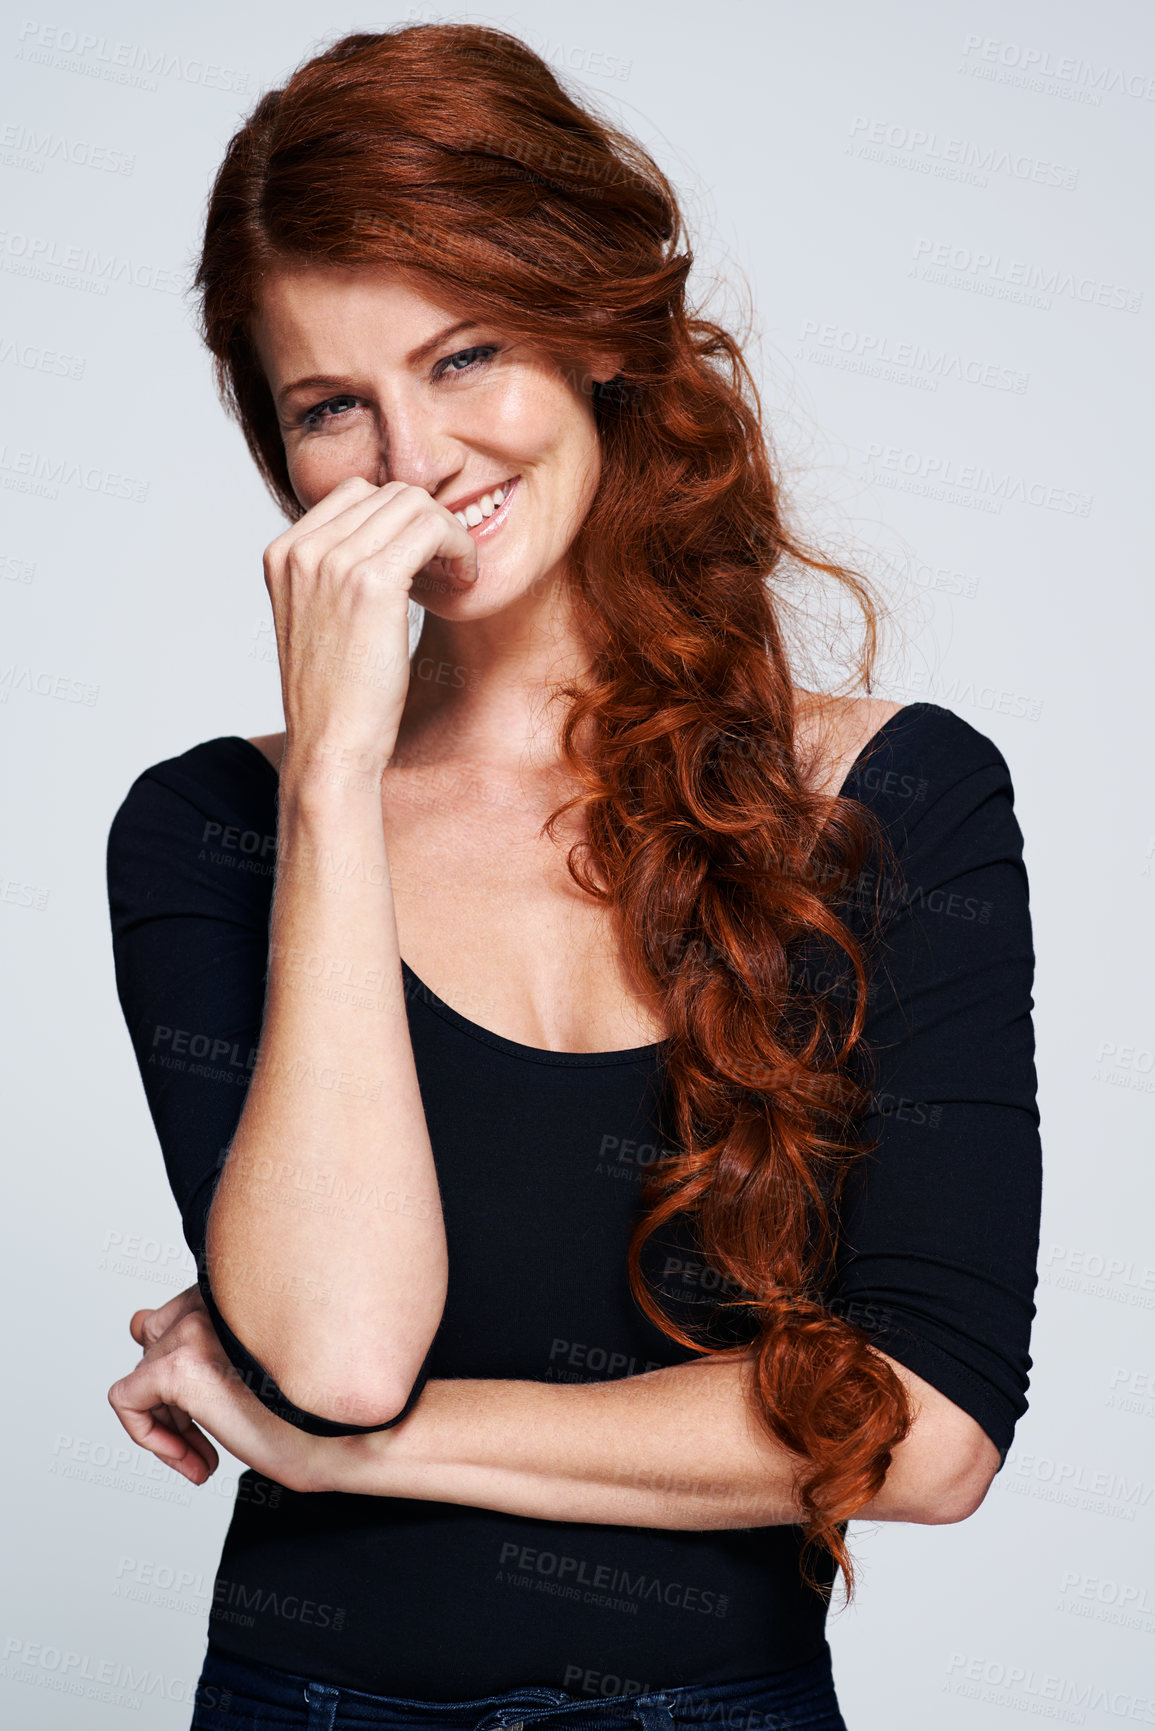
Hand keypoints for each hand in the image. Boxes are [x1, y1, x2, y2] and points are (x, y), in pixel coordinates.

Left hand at [107, 1284, 326, 1494]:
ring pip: (139, 1378)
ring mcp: (195, 1329)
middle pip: (151, 1348)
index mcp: (233, 1291)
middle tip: (205, 1437)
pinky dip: (145, 1434)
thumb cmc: (310, 1409)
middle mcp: (213, 1298)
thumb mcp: (244, 1364)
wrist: (344, 1439)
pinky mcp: (180, 1367)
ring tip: (204, 1456)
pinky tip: (191, 1457)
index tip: (211, 1412)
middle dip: (171, 1399)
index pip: (169, 1320)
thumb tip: (136, 1321)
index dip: (181, 1374)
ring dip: (167, 1424)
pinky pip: (125, 1400)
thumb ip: (192, 1336)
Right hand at [262, 476, 477, 783]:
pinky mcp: (370, 582)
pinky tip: (464, 581)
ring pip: (414, 503)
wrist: (331, 747)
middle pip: (388, 492)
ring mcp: (331, 561)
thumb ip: (337, 572)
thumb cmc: (336, 696)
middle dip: (429, 524)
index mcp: (283, 553)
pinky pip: (432, 527)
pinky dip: (459, 547)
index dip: (400, 519)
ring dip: (450, 534)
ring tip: (457, 576)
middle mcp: (300, 548)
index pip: (355, 493)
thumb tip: (391, 534)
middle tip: (449, 568)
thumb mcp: (320, 619)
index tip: (423, 559)